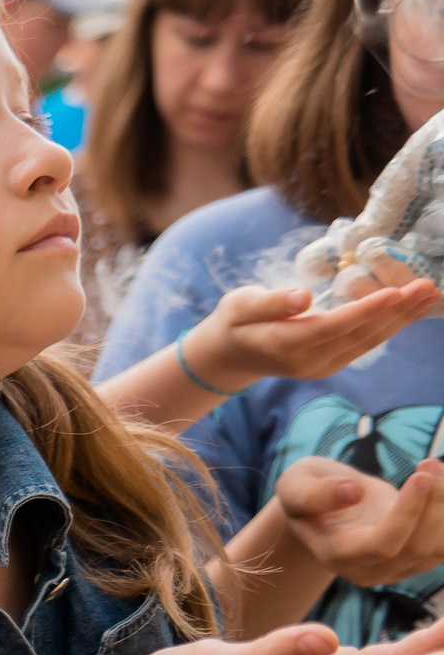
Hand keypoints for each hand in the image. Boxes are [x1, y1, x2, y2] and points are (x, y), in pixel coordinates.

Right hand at [185, 281, 441, 395]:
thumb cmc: (234, 322)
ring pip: (368, 342)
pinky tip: (409, 311)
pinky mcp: (330, 365)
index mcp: (285, 344)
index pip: (333, 327)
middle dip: (397, 311)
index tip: (396, 291)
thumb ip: (270, 302)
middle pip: (360, 336)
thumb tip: (302, 298)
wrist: (229, 355)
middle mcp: (308, 362)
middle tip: (428, 287)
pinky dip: (390, 327)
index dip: (366, 310)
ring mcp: (321, 367)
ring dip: (402, 320)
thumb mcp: (240, 305)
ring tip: (430, 296)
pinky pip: (365, 345)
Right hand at [276, 456, 443, 589]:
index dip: (406, 513)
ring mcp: (397, 569)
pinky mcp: (418, 559)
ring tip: (433, 466)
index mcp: (337, 555)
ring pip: (439, 548)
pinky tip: (440, 481)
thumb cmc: (308, 493)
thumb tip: (353, 492)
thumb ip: (314, 493)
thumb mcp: (295, 485)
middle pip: (418, 548)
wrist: (325, 508)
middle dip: (434, 503)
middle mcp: (369, 571)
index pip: (382, 545)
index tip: (419, 476)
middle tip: (429, 464)